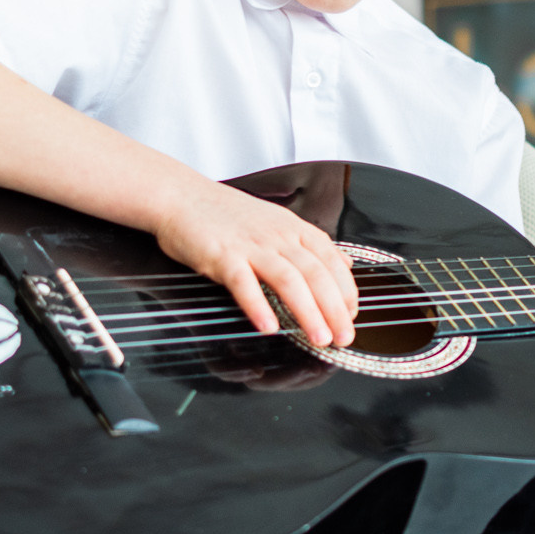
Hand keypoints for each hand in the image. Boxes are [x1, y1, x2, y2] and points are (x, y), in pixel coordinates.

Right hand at [153, 179, 357, 346]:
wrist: (182, 195)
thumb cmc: (226, 214)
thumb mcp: (277, 222)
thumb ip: (310, 244)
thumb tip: (344, 264)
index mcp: (292, 228)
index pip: (330, 260)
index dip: (346, 289)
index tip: (353, 314)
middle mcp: (277, 236)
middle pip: (315, 274)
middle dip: (335, 309)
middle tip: (344, 337)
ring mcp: (250, 245)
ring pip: (288, 279)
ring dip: (308, 312)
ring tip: (319, 338)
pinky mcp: (222, 256)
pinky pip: (243, 282)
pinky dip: (258, 305)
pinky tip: (269, 327)